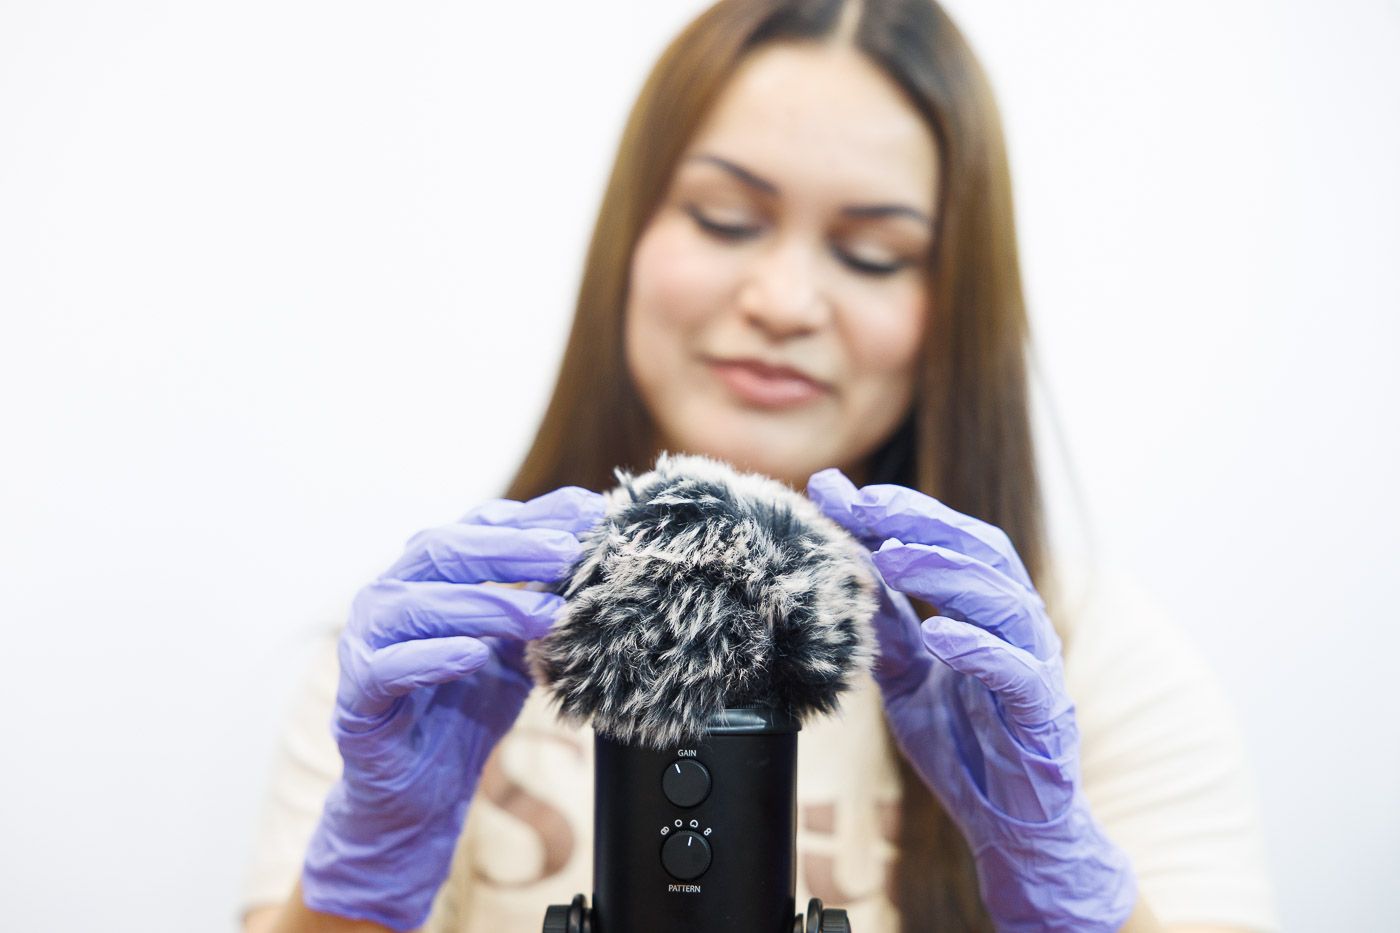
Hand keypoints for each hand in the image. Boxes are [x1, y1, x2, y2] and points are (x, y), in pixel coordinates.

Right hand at [300, 486, 605, 931]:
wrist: (423, 790)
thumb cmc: (466, 707)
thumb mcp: (517, 650)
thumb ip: (542, 605)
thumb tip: (595, 560)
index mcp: (429, 574)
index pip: (479, 524)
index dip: (534, 516)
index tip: (589, 514)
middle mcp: (391, 594)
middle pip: (446, 549)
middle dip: (513, 548)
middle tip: (567, 554)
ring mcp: (366, 641)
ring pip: (418, 604)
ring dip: (487, 604)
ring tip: (543, 616)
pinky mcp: (357, 695)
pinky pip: (389, 668)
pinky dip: (432, 657)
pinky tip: (473, 654)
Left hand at [806, 469, 1135, 931]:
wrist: (1007, 827)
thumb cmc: (964, 744)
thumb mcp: (905, 675)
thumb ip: (883, 622)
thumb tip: (842, 560)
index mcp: (990, 613)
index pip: (956, 540)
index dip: (905, 511)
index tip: (846, 493)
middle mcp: (1020, 630)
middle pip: (985, 553)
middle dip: (924, 523)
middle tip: (866, 508)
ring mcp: (1037, 670)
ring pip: (1007, 601)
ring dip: (947, 573)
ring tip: (892, 560)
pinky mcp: (1045, 717)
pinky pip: (1020, 674)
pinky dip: (980, 649)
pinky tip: (938, 635)